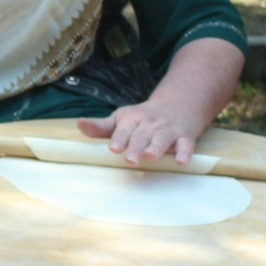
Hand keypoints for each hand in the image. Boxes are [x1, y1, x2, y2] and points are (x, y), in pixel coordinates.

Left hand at [77, 101, 207, 165]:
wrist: (177, 104)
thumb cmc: (142, 117)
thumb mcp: (121, 118)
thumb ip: (101, 126)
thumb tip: (79, 125)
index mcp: (132, 120)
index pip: (124, 130)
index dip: (119, 139)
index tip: (113, 149)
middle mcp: (149, 124)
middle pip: (142, 136)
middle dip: (136, 147)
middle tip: (130, 159)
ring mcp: (168, 130)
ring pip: (162, 138)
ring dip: (157, 147)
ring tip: (151, 156)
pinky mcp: (184, 137)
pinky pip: (186, 144)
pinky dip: (185, 152)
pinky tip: (182, 161)